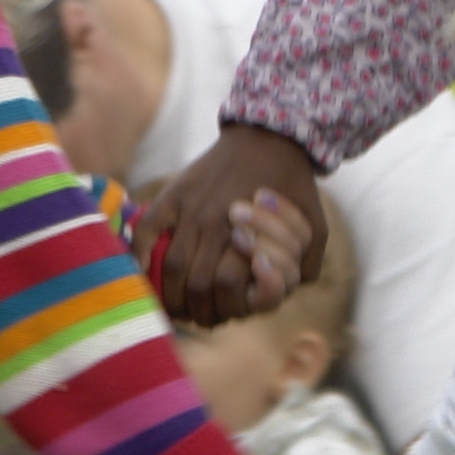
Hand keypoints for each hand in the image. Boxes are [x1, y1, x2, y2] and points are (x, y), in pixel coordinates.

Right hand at [134, 124, 323, 327]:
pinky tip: (143, 274)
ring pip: (171, 266)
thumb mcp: (315, 227)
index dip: (226, 310)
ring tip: (176, 306)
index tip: (225, 316)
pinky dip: (140, 256)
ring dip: (172, 295)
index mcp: (250, 231)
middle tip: (199, 317)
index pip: (228, 289)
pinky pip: (146, 229)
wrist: (269, 137)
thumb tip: (288, 295)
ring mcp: (190, 208)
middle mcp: (215, 222)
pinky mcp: (173, 194)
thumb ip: (305, 266)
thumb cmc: (293, 187)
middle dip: (198, 310)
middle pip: (196, 285)